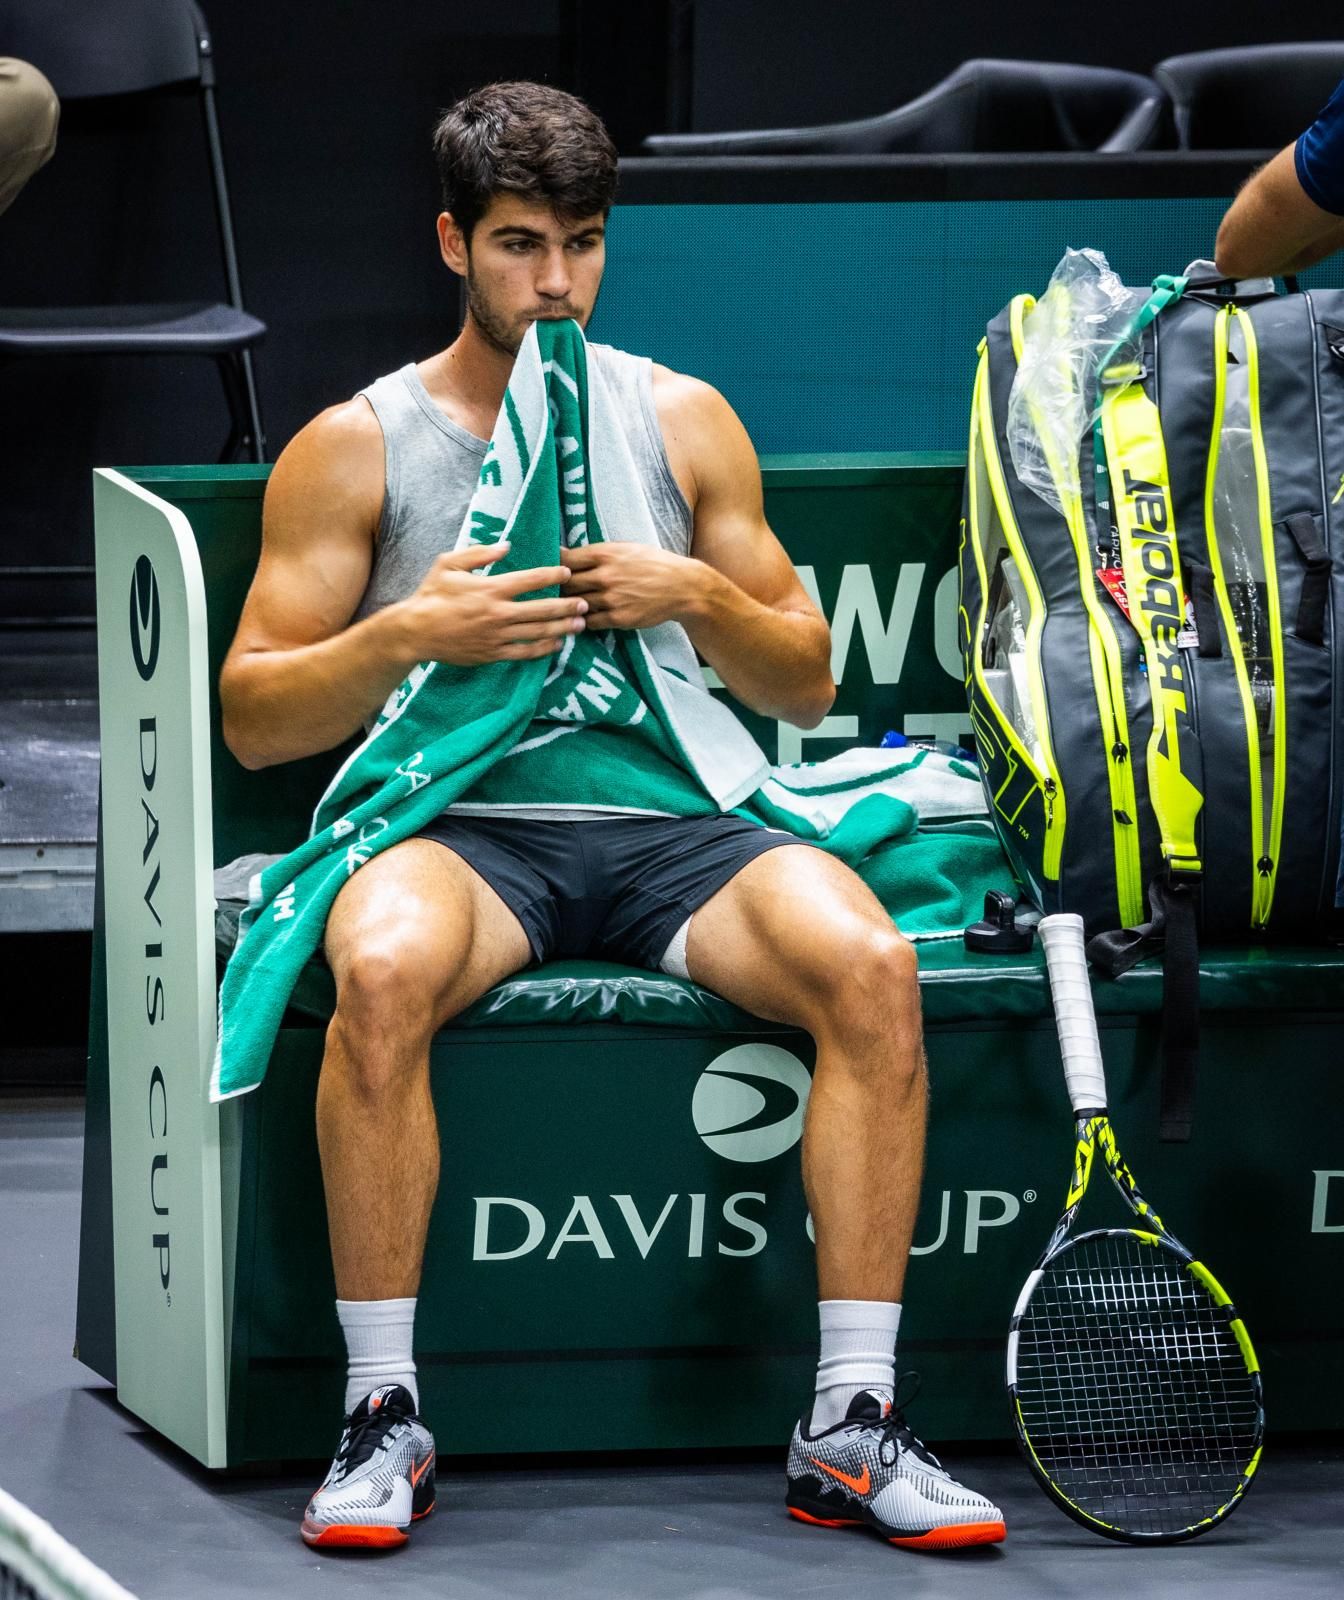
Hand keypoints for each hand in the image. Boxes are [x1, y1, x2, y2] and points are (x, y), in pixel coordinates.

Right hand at [393, 541, 587, 665]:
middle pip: (543, 609)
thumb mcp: (449, 564)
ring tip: (580, 624)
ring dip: (562, 627)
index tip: (567, 572)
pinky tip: (557, 644)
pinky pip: (525, 652)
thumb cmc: (431, 594)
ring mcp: (498, 635)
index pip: (531, 579)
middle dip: (567, 605)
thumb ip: (479, 554)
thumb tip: (506, 546)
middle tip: (584, 602)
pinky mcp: (493, 653)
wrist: (416, 631)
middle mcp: (499, 612)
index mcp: (491, 588)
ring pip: (538, 632)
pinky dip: (544, 648)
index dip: (553, 575)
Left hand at [562, 542, 704, 630]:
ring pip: (577, 604)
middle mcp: (605, 576)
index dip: (554, 565)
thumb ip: (599, 552)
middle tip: (554, 590)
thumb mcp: (626, 548)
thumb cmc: (654, 563)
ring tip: (567, 605)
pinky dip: (585, 619)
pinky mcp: (618, 618)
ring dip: (570, 605)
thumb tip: (568, 553)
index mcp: (605, 554)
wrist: (682, 587)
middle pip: (566, 584)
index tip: (551, 569)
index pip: (565, 560)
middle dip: (559, 587)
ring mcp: (611, 599)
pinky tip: (585, 616)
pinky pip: (590, 622)